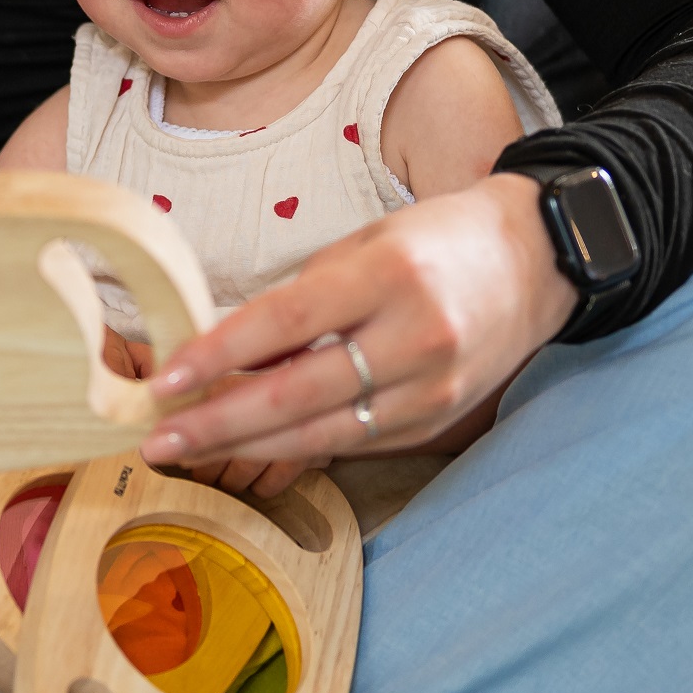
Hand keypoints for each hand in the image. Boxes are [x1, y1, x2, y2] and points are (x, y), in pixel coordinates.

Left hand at [141, 173, 576, 468]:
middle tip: (154, 439)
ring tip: (185, 450)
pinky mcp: (435, 422)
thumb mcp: (366, 244)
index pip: (286, 322)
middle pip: (297, 394)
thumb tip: (225, 354)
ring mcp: (432, 389)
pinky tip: (249, 446)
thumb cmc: (436, 241)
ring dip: (245, 446)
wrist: (537, 263)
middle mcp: (416, 337)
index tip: (164, 381)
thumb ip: (302, 299)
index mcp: (389, 274)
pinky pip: (352, 443)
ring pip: (321, 433)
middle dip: (217, 423)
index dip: (218, 355)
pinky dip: (296, 447)